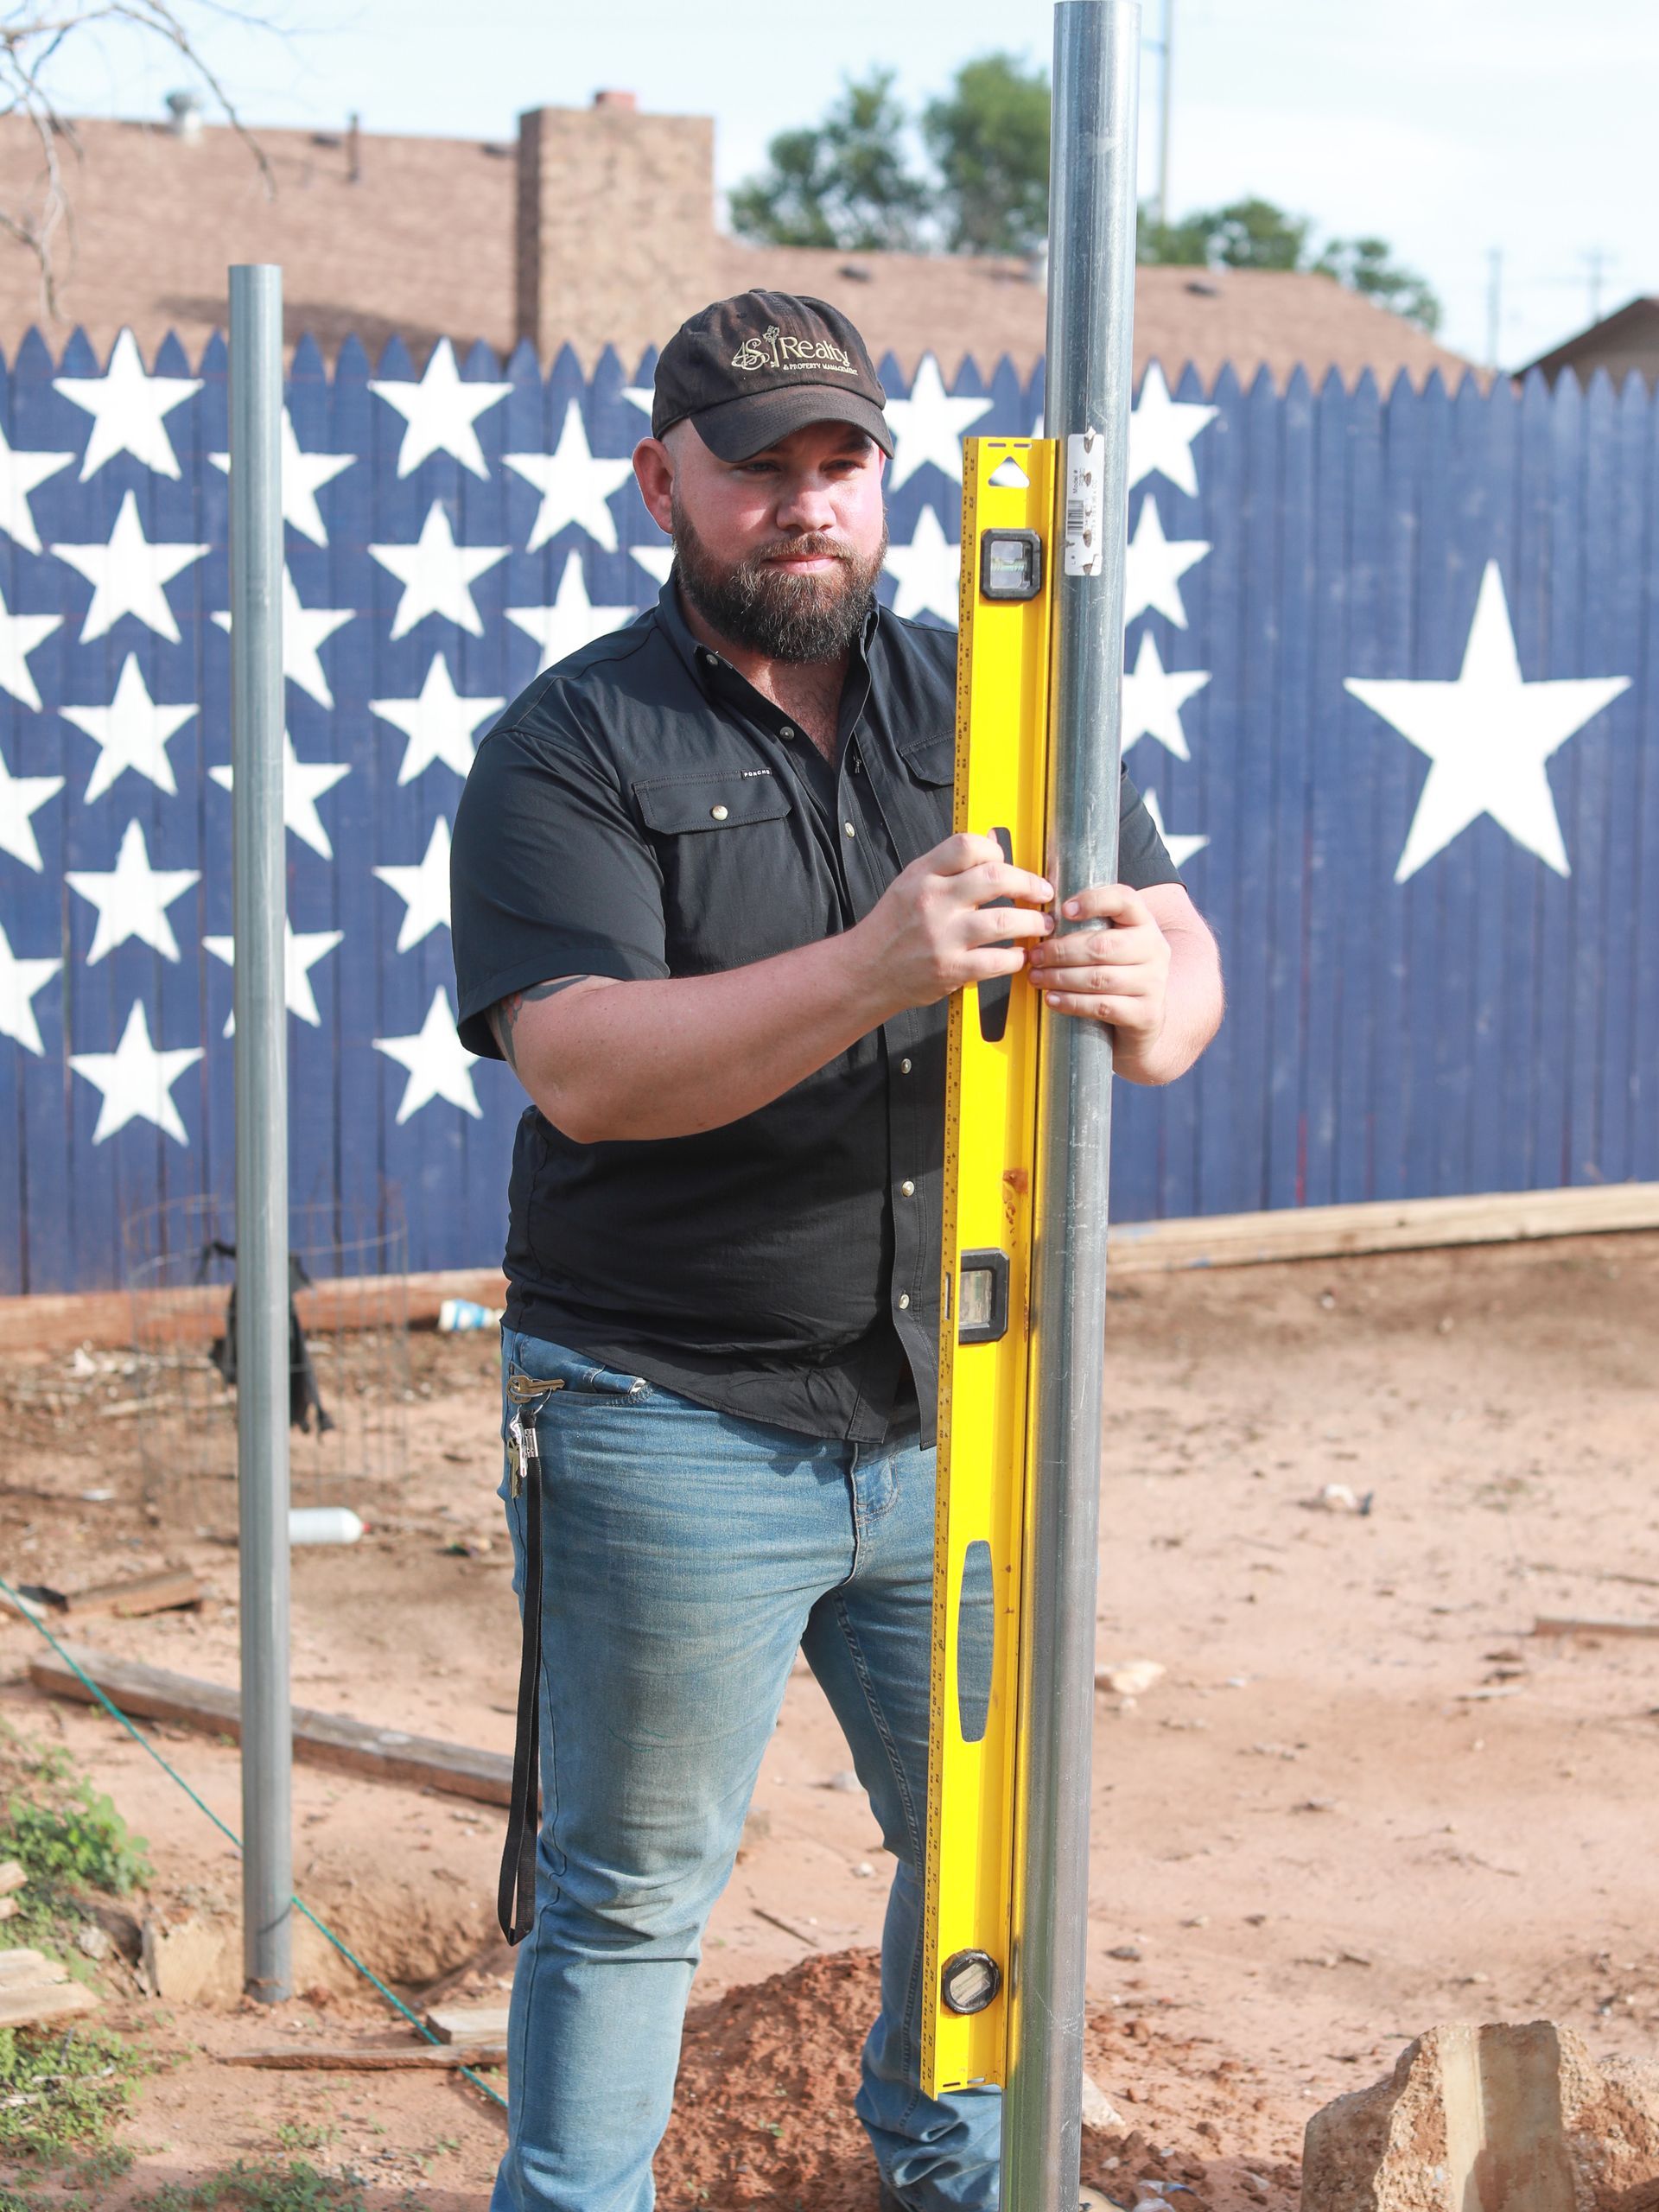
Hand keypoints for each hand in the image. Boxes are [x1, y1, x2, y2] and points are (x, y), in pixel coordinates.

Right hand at [856, 832, 1053, 1011]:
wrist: (866, 971)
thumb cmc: (893, 927)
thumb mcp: (912, 883)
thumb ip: (950, 864)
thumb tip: (993, 841)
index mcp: (923, 875)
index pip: (967, 845)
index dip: (997, 851)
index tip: (1008, 863)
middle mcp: (933, 901)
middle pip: (995, 877)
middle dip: (1029, 884)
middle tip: (1042, 892)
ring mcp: (943, 937)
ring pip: (1004, 920)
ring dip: (1032, 922)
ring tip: (1041, 925)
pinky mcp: (951, 969)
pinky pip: (998, 961)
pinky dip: (1016, 958)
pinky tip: (1019, 955)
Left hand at [1025, 882, 1169, 1042]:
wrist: (1145, 1019)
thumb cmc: (1119, 973)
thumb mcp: (1112, 943)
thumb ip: (1088, 926)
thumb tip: (1042, 915)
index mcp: (1144, 923)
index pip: (1125, 900)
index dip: (1094, 901)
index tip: (1063, 909)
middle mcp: (1154, 949)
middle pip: (1103, 945)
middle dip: (1061, 951)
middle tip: (1036, 956)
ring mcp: (1153, 983)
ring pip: (1099, 978)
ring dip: (1060, 978)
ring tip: (1037, 978)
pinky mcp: (1146, 1013)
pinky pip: (1102, 1006)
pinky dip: (1072, 1003)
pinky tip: (1052, 999)